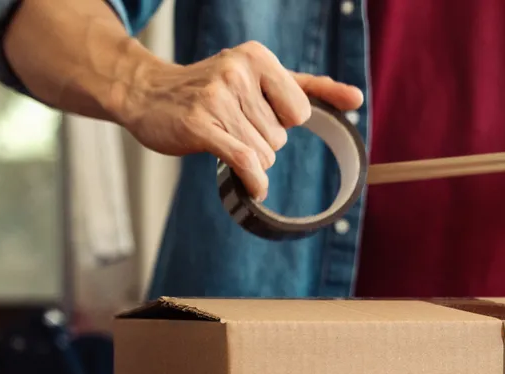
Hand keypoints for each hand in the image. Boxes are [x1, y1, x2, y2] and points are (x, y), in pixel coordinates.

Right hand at [114, 41, 363, 199]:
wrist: (147, 93)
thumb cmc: (209, 88)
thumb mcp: (261, 77)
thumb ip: (311, 88)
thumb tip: (357, 99)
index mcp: (257, 57)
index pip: (300, 113)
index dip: (281, 122)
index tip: (255, 112)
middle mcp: (238, 71)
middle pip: (280, 137)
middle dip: (260, 140)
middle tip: (230, 125)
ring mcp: (217, 97)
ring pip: (264, 153)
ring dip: (248, 157)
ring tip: (220, 136)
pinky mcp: (201, 125)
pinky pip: (246, 162)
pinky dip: (254, 181)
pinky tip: (253, 186)